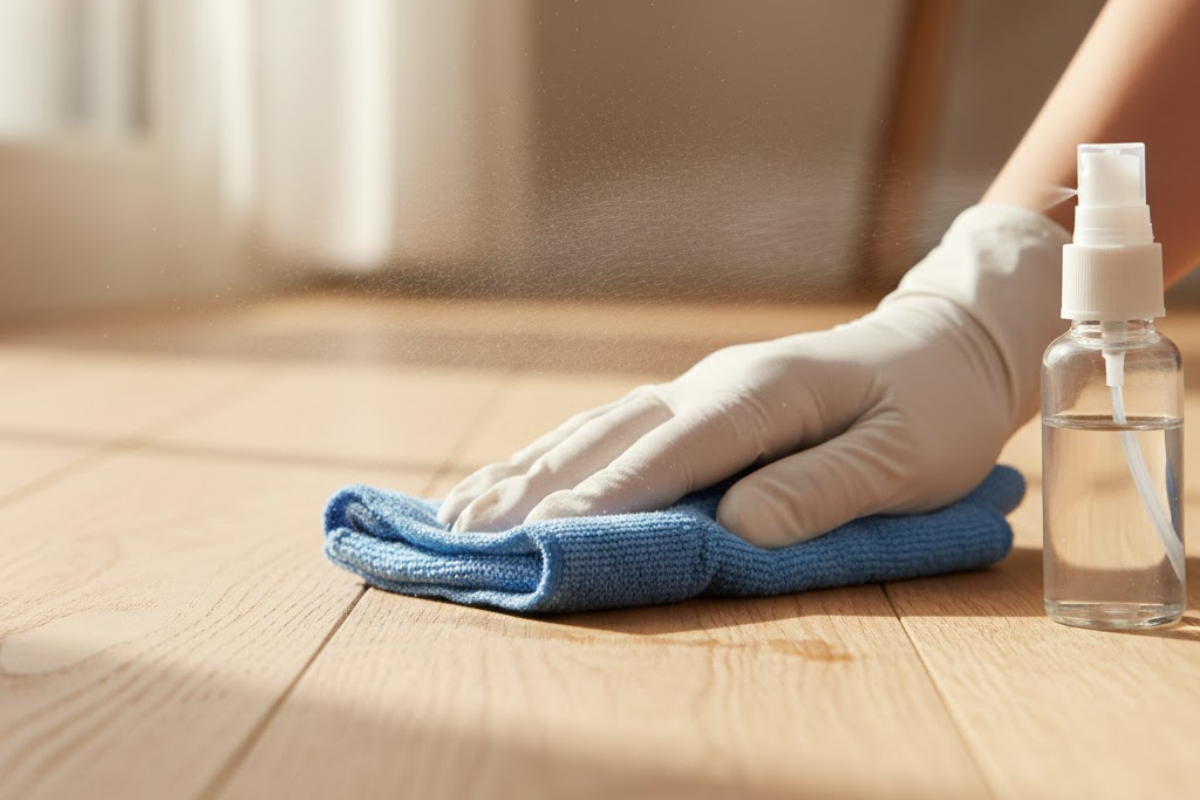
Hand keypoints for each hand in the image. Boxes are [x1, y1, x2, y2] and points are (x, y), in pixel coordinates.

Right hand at [438, 206, 1067, 545]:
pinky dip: (554, 459)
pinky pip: (610, 431)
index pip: (672, 453)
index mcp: (762, 394)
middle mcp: (712, 385)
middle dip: (537, 489)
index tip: (542, 535)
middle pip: (610, 438)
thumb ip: (820, 489)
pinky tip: (514, 480)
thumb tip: (735, 526)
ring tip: (462, 515)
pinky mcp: (692, 405)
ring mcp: (696, 390)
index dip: (607, 496)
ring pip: (595, 431)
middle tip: (469, 535)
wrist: (945, 345)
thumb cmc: (935, 408)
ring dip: (527, 473)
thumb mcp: (905, 457)